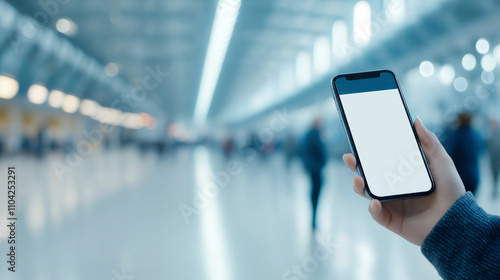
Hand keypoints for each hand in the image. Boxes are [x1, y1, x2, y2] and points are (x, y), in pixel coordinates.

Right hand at [342, 117, 465, 245]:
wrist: (457, 221)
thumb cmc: (451, 192)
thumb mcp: (441, 162)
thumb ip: (429, 142)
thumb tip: (416, 120)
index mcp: (402, 175)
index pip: (380, 162)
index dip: (367, 153)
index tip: (358, 142)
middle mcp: (394, 189)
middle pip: (368, 176)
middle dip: (355, 167)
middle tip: (349, 158)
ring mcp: (391, 205)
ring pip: (368, 194)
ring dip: (359, 186)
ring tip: (359, 179)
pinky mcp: (392, 220)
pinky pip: (377, 214)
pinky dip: (373, 209)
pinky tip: (375, 202)